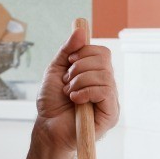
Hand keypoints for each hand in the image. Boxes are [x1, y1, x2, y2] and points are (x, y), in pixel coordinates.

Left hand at [34, 20, 119, 152]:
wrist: (48, 128)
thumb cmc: (52, 103)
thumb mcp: (56, 71)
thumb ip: (67, 51)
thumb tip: (80, 30)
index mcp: (97, 75)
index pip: (102, 52)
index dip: (85, 53)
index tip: (69, 63)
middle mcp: (107, 86)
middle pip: (104, 60)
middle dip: (79, 68)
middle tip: (67, 83)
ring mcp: (110, 100)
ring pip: (104, 75)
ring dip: (80, 81)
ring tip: (69, 93)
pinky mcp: (111, 114)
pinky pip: (105, 91)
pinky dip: (86, 91)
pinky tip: (75, 100)